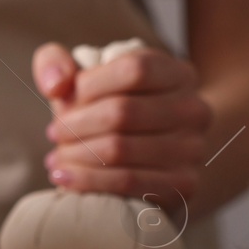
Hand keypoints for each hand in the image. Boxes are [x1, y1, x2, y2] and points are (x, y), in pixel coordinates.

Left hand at [31, 42, 212, 214]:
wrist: (153, 160)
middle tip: (54, 134)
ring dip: (76, 155)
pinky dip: (87, 181)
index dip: (91, 84)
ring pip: (121, 149)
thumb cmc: (109, 111)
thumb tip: (57, 85)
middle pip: (123, 112)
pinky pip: (128, 182)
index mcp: (177, 73)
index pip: (134, 69)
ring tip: (55, 159)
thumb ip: (57, 64)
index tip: (63, 99)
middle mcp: (194, 109)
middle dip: (76, 125)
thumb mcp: (85, 79)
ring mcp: (193, 149)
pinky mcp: (183, 185)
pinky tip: (64, 178)